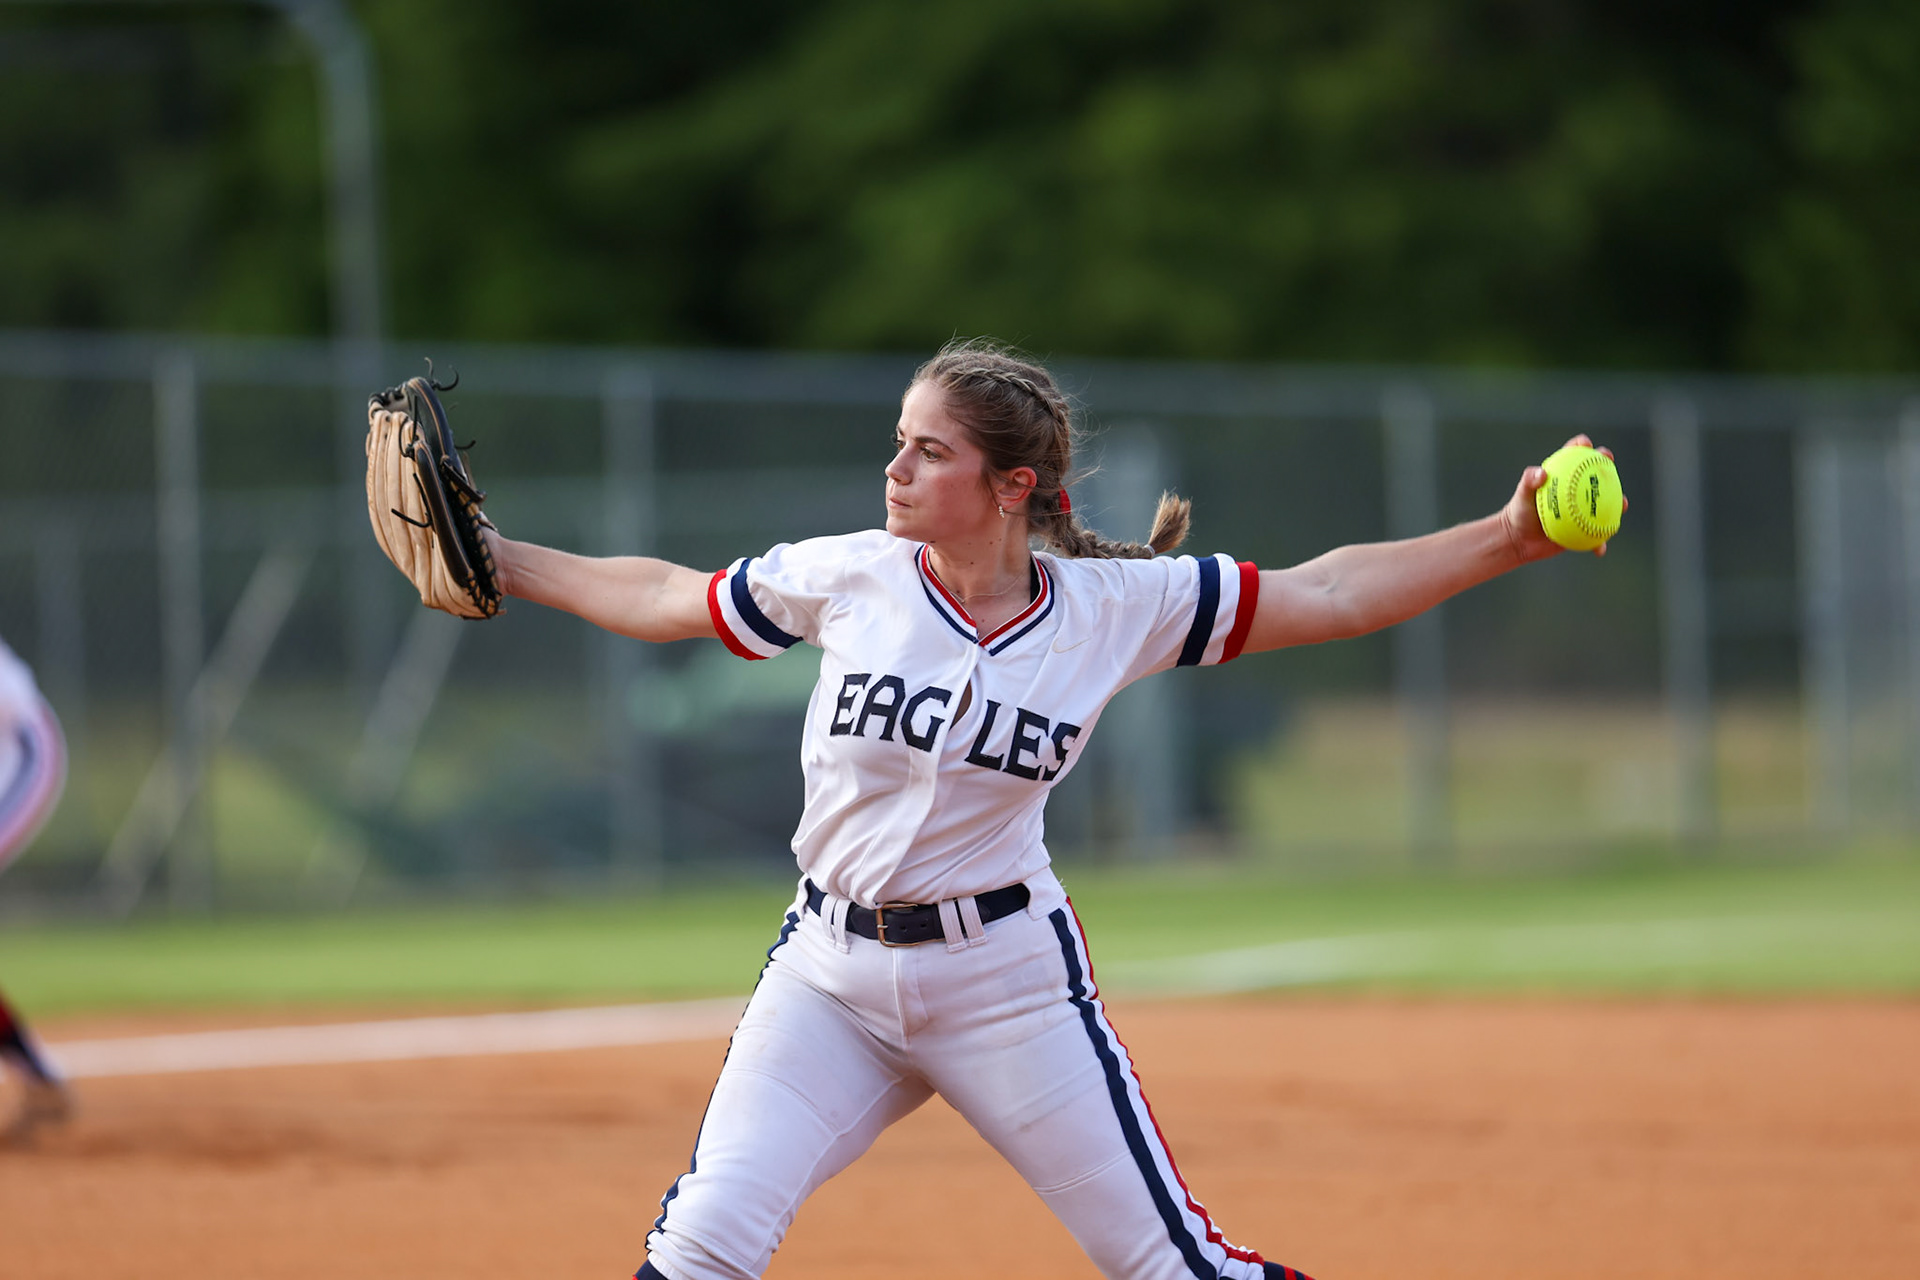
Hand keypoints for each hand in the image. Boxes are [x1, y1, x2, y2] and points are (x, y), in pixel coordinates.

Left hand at [1501, 434, 1628, 562]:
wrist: (1519, 538)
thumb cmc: (1519, 512)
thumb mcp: (1521, 495)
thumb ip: (1528, 481)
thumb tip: (1542, 473)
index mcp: (1563, 475)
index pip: (1574, 454)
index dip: (1582, 445)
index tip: (1585, 444)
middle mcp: (1577, 489)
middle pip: (1598, 473)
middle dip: (1608, 464)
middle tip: (1610, 463)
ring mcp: (1583, 508)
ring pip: (1607, 503)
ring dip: (1619, 503)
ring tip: (1623, 504)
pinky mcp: (1585, 528)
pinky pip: (1597, 535)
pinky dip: (1600, 543)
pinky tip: (1600, 548)